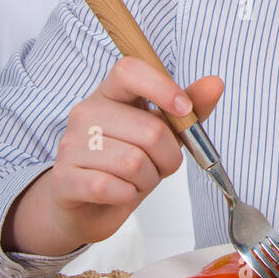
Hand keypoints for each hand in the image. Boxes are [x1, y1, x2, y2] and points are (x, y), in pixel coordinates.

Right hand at [1, 58, 224, 254]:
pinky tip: (120, 193)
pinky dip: (127, 195)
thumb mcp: (163, 134)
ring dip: (147, 180)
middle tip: (159, 165)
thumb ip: (189, 108)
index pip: (130, 70)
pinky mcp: (63, 178)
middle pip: (148, 130)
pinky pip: (110, 186)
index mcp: (110, 93)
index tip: (183, 110)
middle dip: (168, 157)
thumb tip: (215, 83)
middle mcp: (86, 112)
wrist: (89, 208)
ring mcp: (70, 144)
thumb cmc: (128, 165)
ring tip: (136, 180)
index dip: (162, 87)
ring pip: (133, 163)